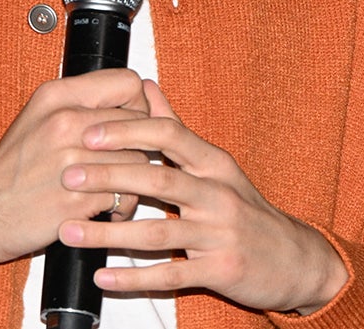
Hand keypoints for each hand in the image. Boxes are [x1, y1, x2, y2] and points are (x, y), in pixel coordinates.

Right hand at [0, 69, 149, 266]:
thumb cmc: (13, 167)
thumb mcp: (40, 116)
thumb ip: (82, 102)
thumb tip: (136, 99)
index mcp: (57, 95)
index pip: (129, 83)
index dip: (138, 105)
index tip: (131, 123)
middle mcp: (64, 122)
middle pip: (140, 125)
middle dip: (140, 147)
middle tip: (127, 162)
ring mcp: (71, 161)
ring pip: (138, 163)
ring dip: (134, 181)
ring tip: (116, 188)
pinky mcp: (77, 199)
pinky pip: (126, 198)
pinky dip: (122, 207)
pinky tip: (106, 208)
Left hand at [54, 79, 348, 313]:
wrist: (296, 260)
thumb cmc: (245, 209)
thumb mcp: (216, 165)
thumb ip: (176, 128)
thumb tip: (145, 85)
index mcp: (213, 163)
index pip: (169, 135)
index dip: (127, 131)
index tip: (87, 133)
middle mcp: (218, 194)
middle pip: (159, 180)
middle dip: (109, 177)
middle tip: (68, 176)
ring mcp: (220, 235)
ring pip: (159, 233)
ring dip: (110, 234)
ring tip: (69, 232)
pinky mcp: (221, 271)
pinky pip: (171, 276)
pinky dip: (134, 278)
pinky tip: (103, 276)